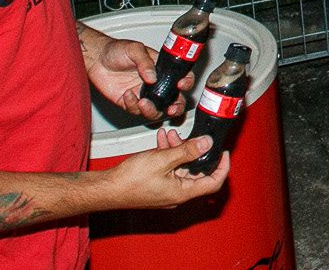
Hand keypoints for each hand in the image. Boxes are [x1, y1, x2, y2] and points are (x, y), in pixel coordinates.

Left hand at [81, 27, 191, 120]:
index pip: (181, 77)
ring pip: (156, 111)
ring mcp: (143, 95)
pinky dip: (132, 105)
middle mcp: (156, 84)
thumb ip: (145, 62)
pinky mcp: (129, 103)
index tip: (181, 85)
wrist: (97, 59)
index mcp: (162, 69)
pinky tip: (126, 95)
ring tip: (143, 103)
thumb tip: (152, 77)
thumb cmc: (117, 50)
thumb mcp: (134, 49)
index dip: (186, 82)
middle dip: (177, 107)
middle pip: (174, 100)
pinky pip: (135, 111)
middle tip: (172, 108)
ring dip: (152, 111)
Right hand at [101, 132, 228, 207]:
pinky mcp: (156, 186)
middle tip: (191, 136)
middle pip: (196, 171)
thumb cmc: (129, 181)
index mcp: (182, 193)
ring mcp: (166, 191)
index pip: (213, 182)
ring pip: (181, 167)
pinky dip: (168, 154)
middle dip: (194, 151)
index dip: (222, 167)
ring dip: (178, 149)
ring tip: (170, 135)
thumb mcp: (163, 160)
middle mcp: (176, 195)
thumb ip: (187, 151)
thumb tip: (207, 143)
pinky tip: (161, 140)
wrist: (105, 189)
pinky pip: (168, 168)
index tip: (223, 152)